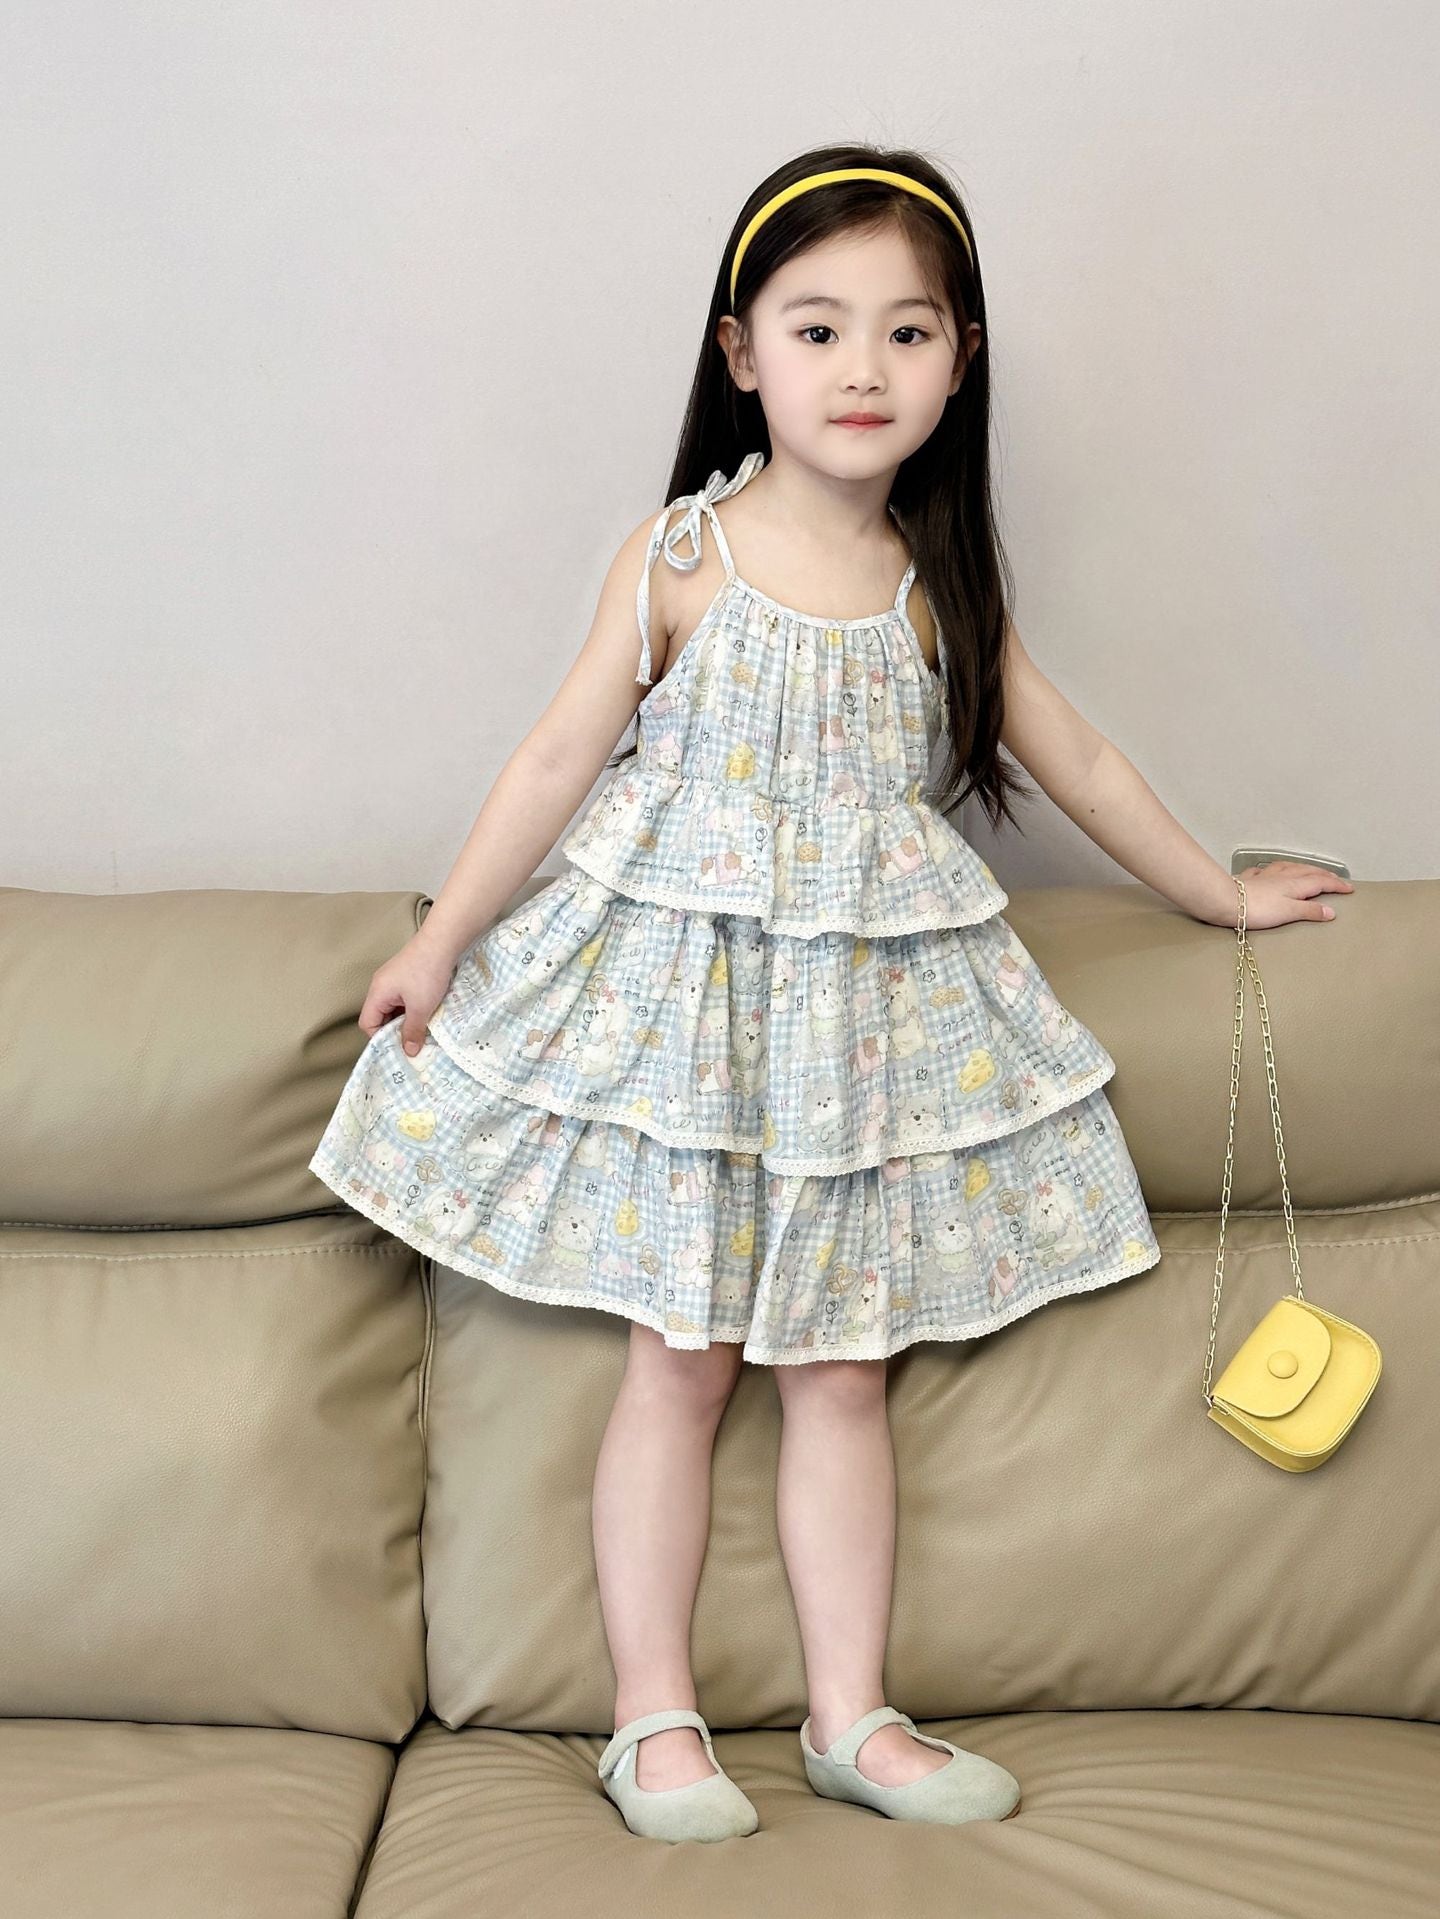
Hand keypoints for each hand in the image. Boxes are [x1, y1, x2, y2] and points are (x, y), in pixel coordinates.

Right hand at [358, 932, 462, 1056]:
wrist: (442, 942)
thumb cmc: (427, 973)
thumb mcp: (420, 1008)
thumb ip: (412, 1031)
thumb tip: (409, 1052)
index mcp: (377, 993)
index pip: (367, 1024)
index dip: (381, 1038)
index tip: (399, 1048)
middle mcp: (381, 986)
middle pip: (380, 1016)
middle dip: (395, 1030)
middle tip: (413, 1042)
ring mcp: (393, 980)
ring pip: (394, 1008)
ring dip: (407, 1020)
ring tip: (423, 1029)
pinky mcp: (406, 976)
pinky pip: (404, 999)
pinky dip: (413, 1009)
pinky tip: (428, 1013)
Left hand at [1227, 859, 1353, 930]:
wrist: (1226, 901)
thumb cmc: (1256, 909)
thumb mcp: (1289, 912)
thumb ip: (1310, 911)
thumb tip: (1330, 912)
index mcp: (1295, 884)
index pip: (1321, 882)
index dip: (1337, 885)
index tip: (1349, 888)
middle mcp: (1282, 876)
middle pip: (1308, 872)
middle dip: (1324, 875)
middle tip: (1336, 878)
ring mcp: (1265, 876)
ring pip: (1288, 867)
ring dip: (1302, 868)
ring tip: (1309, 870)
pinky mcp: (1249, 880)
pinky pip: (1265, 871)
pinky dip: (1273, 870)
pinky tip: (1269, 871)